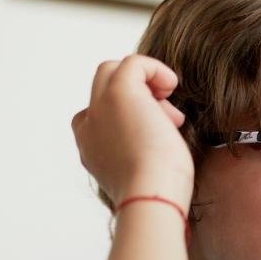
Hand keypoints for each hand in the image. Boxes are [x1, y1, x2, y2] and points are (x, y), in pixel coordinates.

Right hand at [71, 54, 194, 211]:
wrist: (149, 197)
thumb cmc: (158, 193)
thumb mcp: (144, 172)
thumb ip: (142, 152)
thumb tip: (161, 129)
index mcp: (89, 146)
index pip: (102, 115)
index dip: (131, 115)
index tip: (158, 133)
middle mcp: (88, 124)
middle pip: (104, 87)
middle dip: (137, 96)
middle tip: (165, 118)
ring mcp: (100, 106)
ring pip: (113, 71)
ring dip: (145, 83)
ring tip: (170, 113)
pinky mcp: (118, 92)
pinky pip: (134, 62)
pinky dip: (156, 69)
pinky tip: (172, 86)